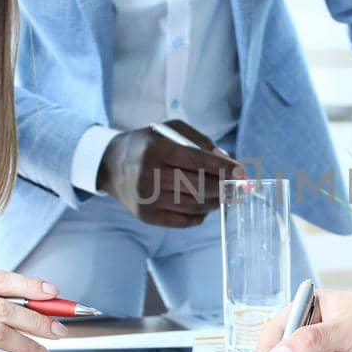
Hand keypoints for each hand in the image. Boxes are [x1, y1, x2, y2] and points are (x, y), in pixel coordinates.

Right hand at [97, 119, 240, 227]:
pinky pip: (183, 221)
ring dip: (216, 201)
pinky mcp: (145, 216)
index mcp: (154, 150)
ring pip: (193, 206)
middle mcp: (148, 176)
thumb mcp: (169, 130)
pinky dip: (201, 215)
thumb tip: (226, 160)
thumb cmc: (147, 144)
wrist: (110, 165)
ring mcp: (146, 199)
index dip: (222, 168)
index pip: (196, 161)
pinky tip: (206, 206)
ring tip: (224, 194)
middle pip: (198, 186)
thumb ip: (199, 141)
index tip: (241, 172)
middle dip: (224, 187)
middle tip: (238, 186)